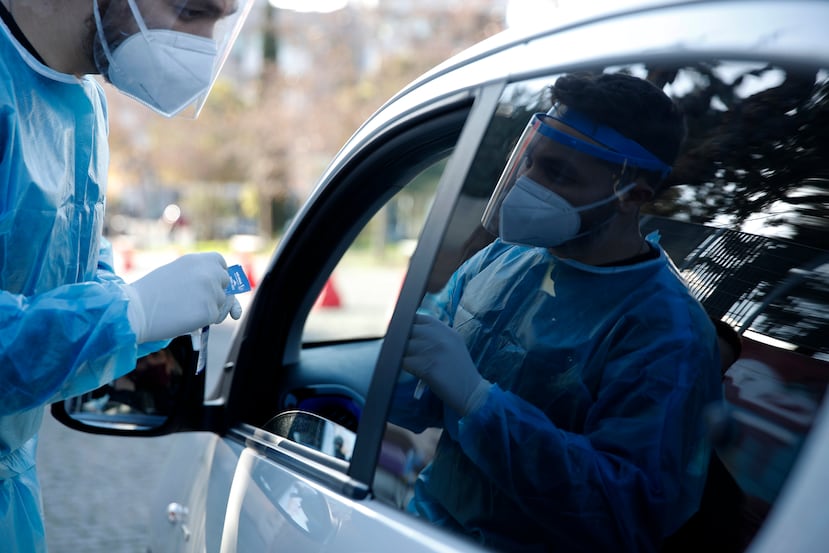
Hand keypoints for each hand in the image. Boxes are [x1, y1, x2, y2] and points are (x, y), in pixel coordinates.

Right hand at [124, 252, 241, 342]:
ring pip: (223, 303)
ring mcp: (211, 292)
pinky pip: (215, 317)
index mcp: (199, 260)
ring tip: (184, 308)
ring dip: (210, 308)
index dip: (216, 276)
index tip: (206, 283)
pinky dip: (204, 320)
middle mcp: (209, 273)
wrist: (136, 310)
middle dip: (215, 293)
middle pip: (225, 284)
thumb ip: (204, 279)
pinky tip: (185, 317)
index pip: (221, 265)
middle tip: (191, 300)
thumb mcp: (178, 273)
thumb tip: (234, 303)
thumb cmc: (153, 293)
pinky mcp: (209, 311)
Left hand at [403, 313, 489, 415]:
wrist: (472, 391)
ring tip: (405, 361)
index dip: (408, 325)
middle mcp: (440, 337)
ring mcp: (434, 351)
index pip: (419, 317)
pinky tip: (409, 370)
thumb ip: (434, 335)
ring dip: (400, 354)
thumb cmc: (458, 370)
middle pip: (408, 330)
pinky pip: (405, 362)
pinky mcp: (428, 367)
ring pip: (403, 346)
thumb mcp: (451, 344)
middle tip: (400, 349)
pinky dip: (402, 366)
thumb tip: (408, 331)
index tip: (403, 334)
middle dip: (401, 339)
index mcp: (446, 330)